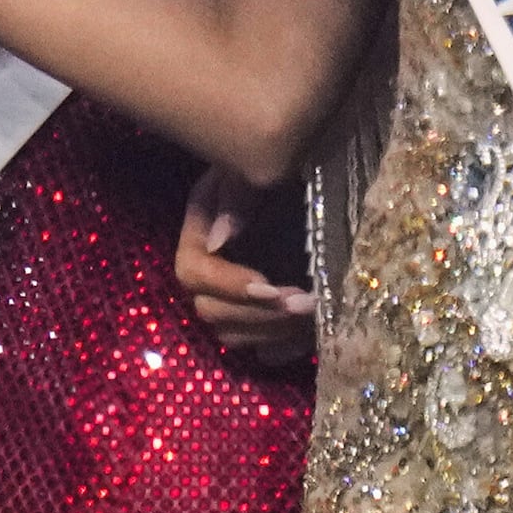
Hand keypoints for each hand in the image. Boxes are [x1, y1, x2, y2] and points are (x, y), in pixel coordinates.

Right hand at [174, 166, 315, 365]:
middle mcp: (211, 271)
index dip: (226, 284)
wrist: (311, 167)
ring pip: (236, 336)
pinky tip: (315, 332)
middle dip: (260, 314)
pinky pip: (264, 351)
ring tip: (318, 312)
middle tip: (308, 302)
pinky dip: (286, 348)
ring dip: (277, 332)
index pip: (193, 272)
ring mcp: (235, 299)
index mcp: (201, 233)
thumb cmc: (285, 162)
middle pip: (211, 311)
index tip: (269, 286)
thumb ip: (238, 194)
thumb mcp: (259, 169)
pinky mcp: (264, 319)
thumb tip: (220, 240)